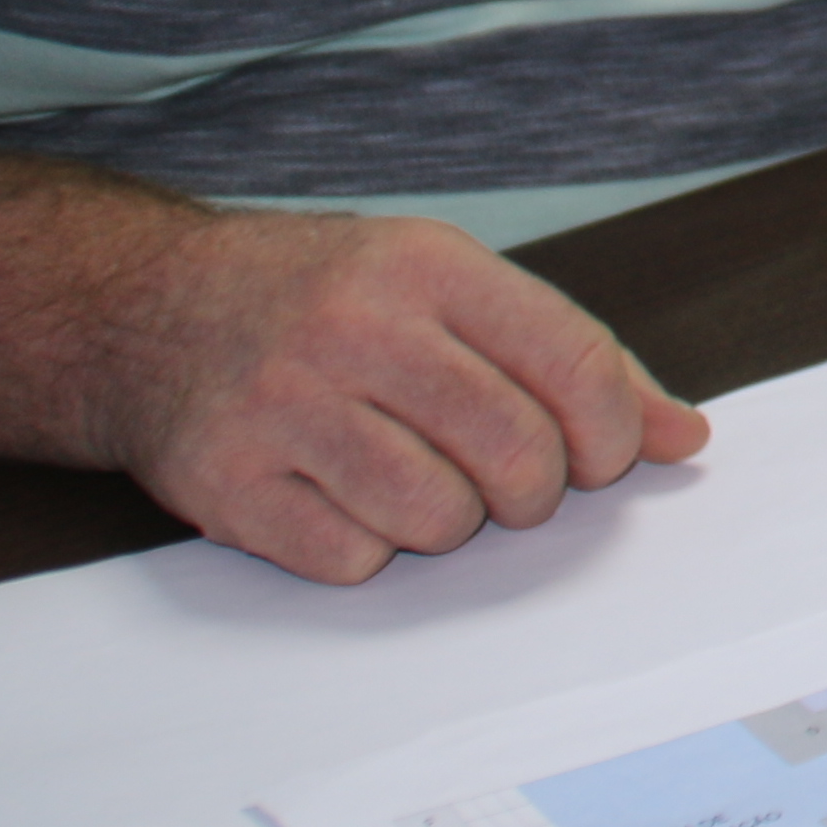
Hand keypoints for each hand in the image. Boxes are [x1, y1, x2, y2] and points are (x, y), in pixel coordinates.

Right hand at [89, 209, 709, 582]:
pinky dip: (366, 550)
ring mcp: (283, 406)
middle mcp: (356, 327)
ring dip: (447, 522)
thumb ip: (571, 356)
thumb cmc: (324, 300)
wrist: (141, 308)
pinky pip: (352, 561)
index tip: (601, 458)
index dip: (612, 433)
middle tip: (505, 483)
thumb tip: (684, 436)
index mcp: (428, 266)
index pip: (574, 363)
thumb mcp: (447, 287)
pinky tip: (341, 499)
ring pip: (438, 517)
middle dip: (533, 491)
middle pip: (515, 452)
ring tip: (414, 481)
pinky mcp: (225, 482)